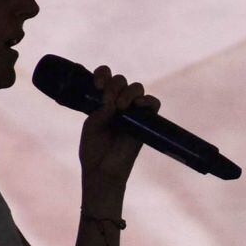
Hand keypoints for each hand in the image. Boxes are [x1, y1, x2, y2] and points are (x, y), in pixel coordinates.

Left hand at [77, 64, 159, 205]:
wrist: (102, 171)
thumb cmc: (94, 150)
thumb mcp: (91, 126)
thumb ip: (101, 111)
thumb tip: (113, 103)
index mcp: (102, 101)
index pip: (106, 76)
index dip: (102, 74)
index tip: (97, 86)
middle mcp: (118, 103)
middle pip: (121, 80)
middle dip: (114, 85)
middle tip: (107, 100)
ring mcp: (132, 112)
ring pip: (137, 87)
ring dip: (128, 92)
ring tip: (120, 107)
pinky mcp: (145, 123)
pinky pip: (153, 103)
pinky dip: (147, 100)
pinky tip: (137, 105)